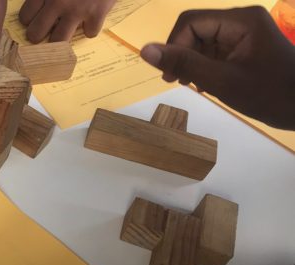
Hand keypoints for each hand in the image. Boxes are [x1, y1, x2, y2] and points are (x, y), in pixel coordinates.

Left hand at [19, 0, 115, 42]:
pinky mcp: (97, 13)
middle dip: (38, 35)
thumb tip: (37, 5)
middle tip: (44, 31)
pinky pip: (90, 32)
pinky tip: (90, 19)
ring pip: (59, 39)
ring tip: (63, 32)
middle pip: (36, 34)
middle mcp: (57, 2)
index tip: (34, 19)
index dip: (29, 20)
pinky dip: (91, 27)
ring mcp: (77, 10)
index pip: (25, 17)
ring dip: (60, 38)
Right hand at [140, 7, 294, 130]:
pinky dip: (206, 67)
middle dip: (183, 55)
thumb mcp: (222, 81)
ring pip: (203, 42)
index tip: (171, 76)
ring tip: (194, 86)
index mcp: (240, 21)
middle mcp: (242, 20)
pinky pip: (216, 51)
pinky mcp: (247, 47)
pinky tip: (206, 85)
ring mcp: (246, 34)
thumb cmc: (269, 94)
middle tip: (178, 83)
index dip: (174, 46)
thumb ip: (184, 63)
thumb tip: (145, 50)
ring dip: (193, 63)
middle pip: (196, 30)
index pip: (190, 22)